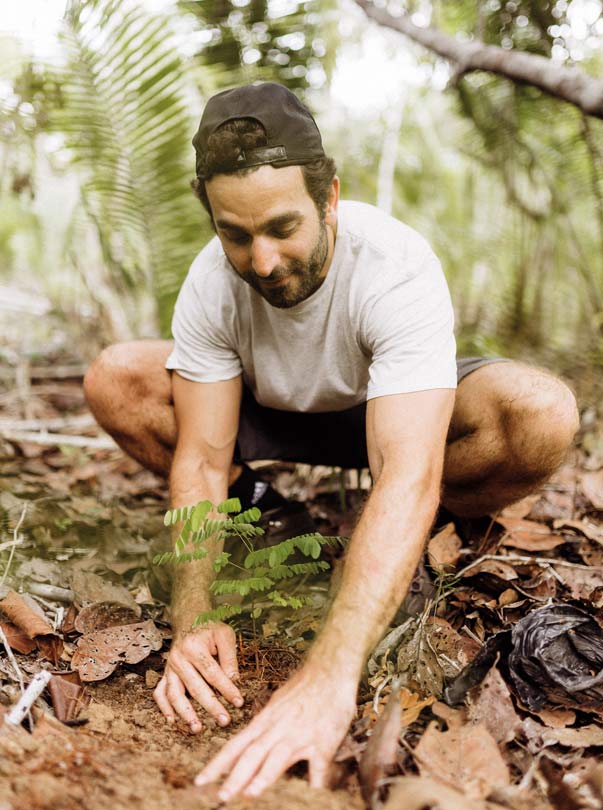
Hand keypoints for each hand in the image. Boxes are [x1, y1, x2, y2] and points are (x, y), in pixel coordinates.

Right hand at [153, 621, 243, 731]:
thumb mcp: (224, 634)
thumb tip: (233, 680)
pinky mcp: (165, 674)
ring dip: (185, 713)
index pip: (212, 673)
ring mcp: (169, 668)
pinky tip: (173, 721)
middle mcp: (178, 659)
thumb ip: (229, 656)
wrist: (189, 620)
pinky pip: (160, 693)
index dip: (227, 689)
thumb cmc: (210, 629)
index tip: (239, 702)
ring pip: (175, 694)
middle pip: (195, 688)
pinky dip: (164, 708)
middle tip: (225, 721)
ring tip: (197, 728)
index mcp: (193, 647)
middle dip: (211, 706)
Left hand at [194, 666, 356, 800]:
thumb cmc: (304, 685)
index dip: (218, 764)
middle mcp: (278, 729)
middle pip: (252, 754)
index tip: (201, 781)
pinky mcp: (323, 742)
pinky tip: (311, 799)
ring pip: (277, 758)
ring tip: (249, 795)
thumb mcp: (278, 702)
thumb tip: (254, 740)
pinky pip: (318, 767)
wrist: (330, 669)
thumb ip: (266, 724)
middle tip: (220, 797)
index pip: (236, 745)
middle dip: (235, 777)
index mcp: (266, 720)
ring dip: (262, 778)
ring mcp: (300, 735)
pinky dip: (314, 785)